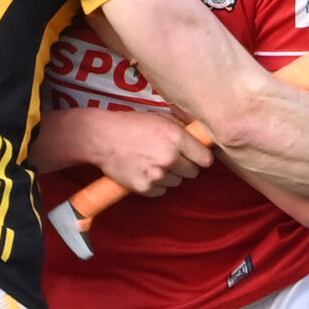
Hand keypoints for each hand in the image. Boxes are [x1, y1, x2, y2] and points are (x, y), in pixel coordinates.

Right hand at [94, 111, 214, 196]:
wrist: (102, 138)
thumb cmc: (132, 124)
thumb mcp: (161, 117)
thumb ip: (182, 128)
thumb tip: (200, 136)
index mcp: (176, 138)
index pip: (205, 158)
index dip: (200, 156)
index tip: (196, 156)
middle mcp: (169, 158)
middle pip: (193, 173)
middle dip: (185, 166)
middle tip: (171, 158)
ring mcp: (157, 175)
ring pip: (177, 182)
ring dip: (170, 175)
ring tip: (154, 162)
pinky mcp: (145, 188)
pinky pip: (161, 191)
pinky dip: (156, 184)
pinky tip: (146, 171)